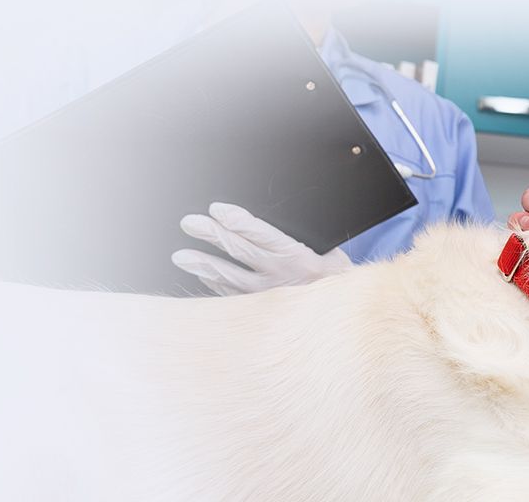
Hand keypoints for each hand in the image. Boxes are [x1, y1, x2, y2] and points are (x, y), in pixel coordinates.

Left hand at [171, 202, 353, 295]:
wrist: (346, 318)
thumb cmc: (335, 279)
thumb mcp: (329, 253)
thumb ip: (299, 241)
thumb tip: (264, 225)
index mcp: (298, 257)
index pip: (262, 234)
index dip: (238, 220)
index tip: (217, 209)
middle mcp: (280, 277)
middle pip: (239, 251)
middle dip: (212, 234)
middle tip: (190, 223)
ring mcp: (269, 297)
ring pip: (230, 279)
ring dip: (203, 265)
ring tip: (182, 256)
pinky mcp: (263, 313)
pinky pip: (233, 298)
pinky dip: (216, 286)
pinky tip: (203, 276)